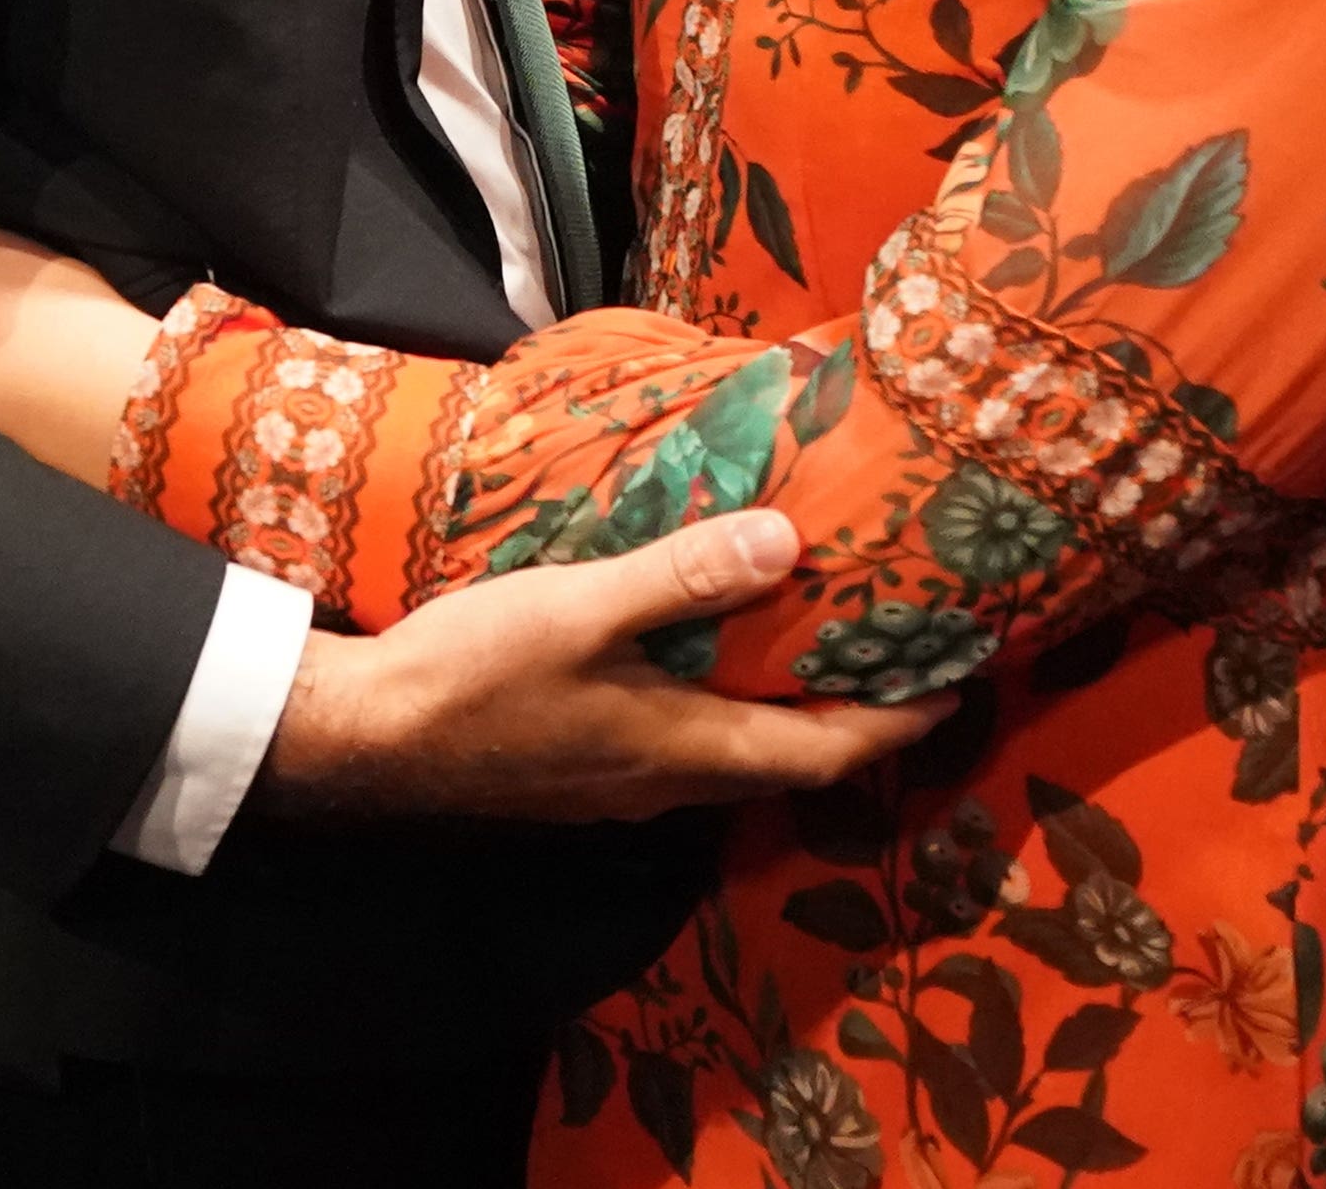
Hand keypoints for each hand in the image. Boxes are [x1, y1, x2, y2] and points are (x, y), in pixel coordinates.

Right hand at [254, 509, 946, 824]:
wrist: (364, 737)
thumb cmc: (475, 674)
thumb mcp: (581, 610)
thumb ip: (681, 577)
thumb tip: (787, 541)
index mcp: (688, 750)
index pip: (830, 750)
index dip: (902, 719)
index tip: (961, 678)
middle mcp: (669, 782)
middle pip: (791, 760)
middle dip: (855, 712)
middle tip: (898, 647)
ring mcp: (621, 783)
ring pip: (736, 753)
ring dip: (786, 706)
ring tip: (812, 636)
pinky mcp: (580, 767)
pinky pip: (684, 742)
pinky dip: (724, 702)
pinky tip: (703, 651)